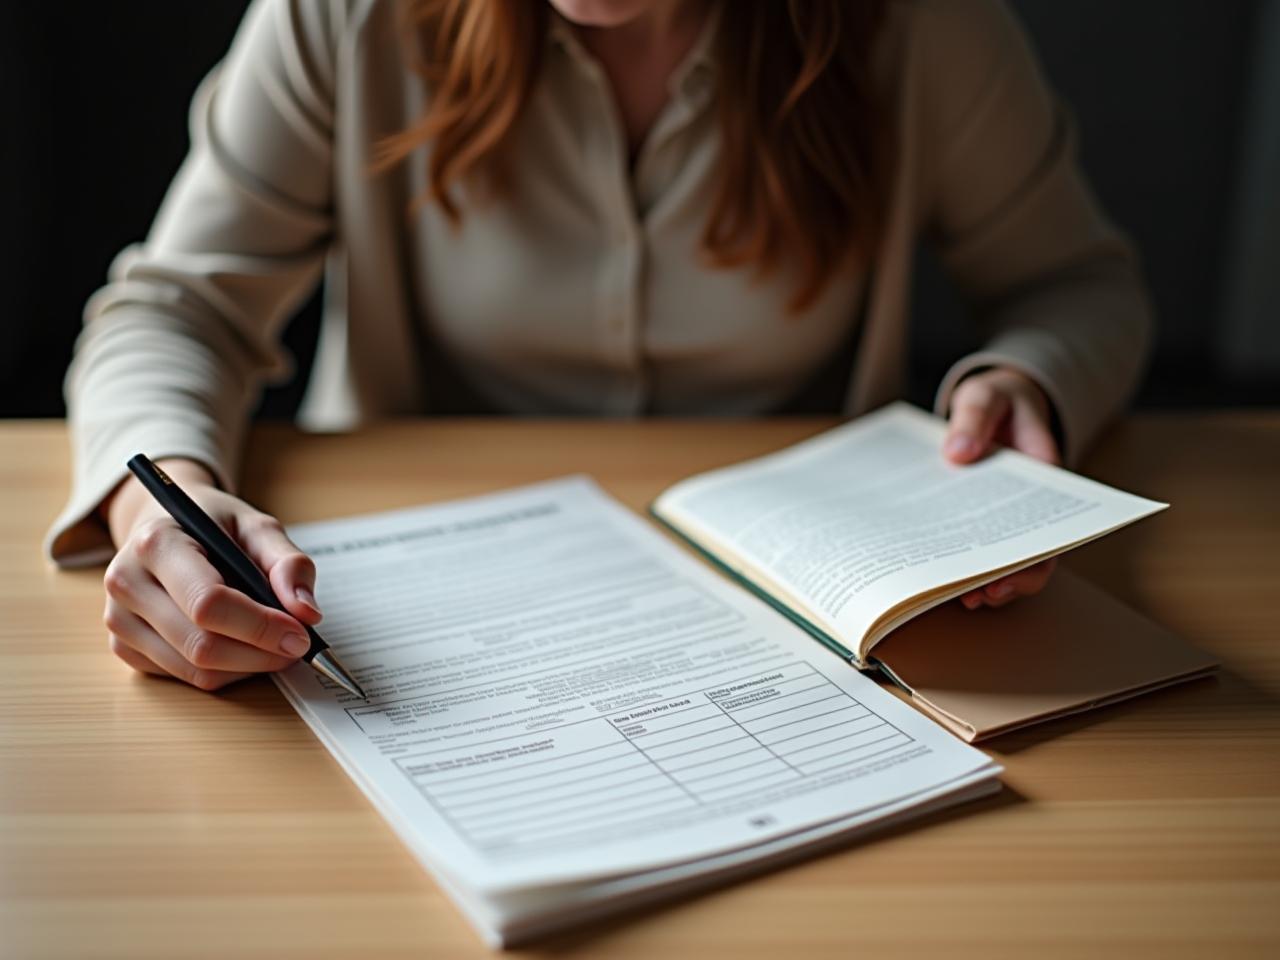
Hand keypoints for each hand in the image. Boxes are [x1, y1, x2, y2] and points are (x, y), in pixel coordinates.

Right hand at [100, 459, 321, 690]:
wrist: (166, 526)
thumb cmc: (213, 525)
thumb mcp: (257, 527)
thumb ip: (288, 563)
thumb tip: (306, 613)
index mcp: (157, 543)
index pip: (208, 602)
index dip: (260, 626)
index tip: (300, 634)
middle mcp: (127, 582)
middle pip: (201, 644)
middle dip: (261, 653)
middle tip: (298, 645)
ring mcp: (118, 619)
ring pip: (195, 670)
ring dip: (248, 666)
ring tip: (273, 643)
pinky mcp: (123, 646)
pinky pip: (184, 678)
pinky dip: (225, 671)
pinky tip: (240, 645)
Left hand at [941, 367, 1060, 609]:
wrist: (997, 401)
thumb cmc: (998, 399)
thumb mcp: (987, 396)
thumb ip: (975, 417)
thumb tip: (958, 452)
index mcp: (1046, 475)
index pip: (1052, 526)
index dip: (1036, 557)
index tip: (1010, 574)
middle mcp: (1032, 504)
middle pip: (1035, 554)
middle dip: (1010, 580)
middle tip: (978, 597)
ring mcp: (1009, 515)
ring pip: (1010, 558)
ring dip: (990, 582)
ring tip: (961, 600)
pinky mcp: (985, 517)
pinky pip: (981, 546)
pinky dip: (968, 565)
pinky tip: (945, 579)